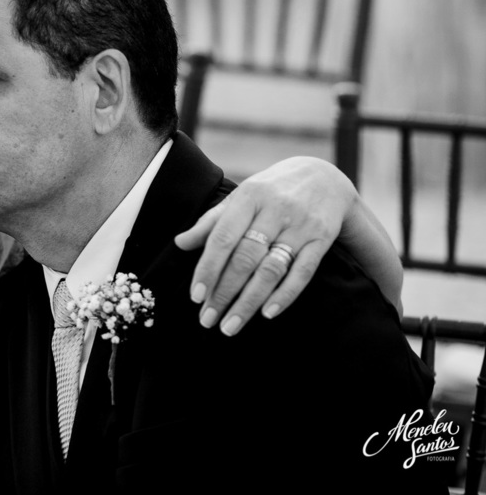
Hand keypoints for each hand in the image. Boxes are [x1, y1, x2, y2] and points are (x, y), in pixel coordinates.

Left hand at [175, 157, 357, 334]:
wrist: (325, 178)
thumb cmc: (271, 191)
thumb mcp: (241, 197)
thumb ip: (212, 222)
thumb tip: (180, 244)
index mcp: (249, 197)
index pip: (222, 238)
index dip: (208, 268)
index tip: (195, 296)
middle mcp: (275, 211)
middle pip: (245, 259)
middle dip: (224, 292)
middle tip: (207, 319)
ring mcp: (300, 227)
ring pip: (271, 270)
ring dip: (249, 302)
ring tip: (230, 325)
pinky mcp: (322, 240)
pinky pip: (303, 273)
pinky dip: (285, 295)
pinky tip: (267, 314)